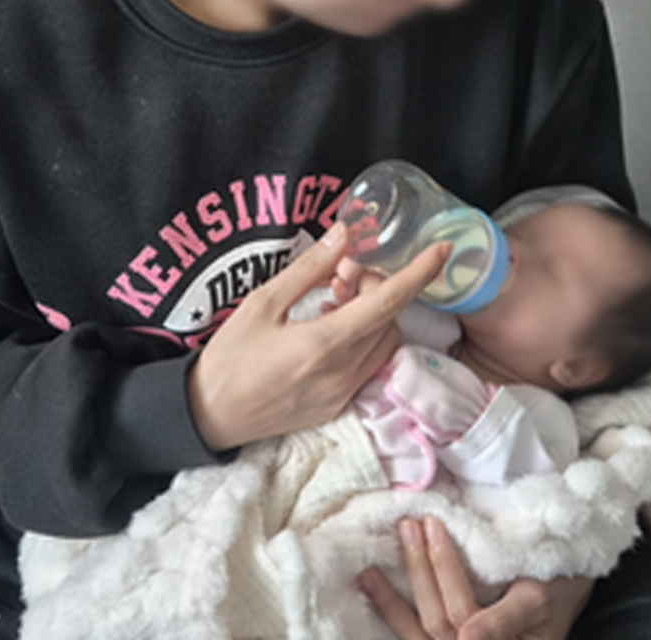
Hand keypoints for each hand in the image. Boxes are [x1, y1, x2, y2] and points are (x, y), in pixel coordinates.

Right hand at [188, 223, 449, 451]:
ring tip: (333, 301)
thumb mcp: (262, 302)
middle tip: (341, 275)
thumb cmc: (230, 356)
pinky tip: (330, 328)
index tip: (442, 250)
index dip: (419, 274)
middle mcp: (343, 373)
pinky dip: (363, 340)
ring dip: (372, 316)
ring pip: (384, 344)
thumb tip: (344, 234)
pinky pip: (369, 366)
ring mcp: (343, 394)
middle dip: (377, 290)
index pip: (388, 303)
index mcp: (324, 343)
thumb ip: (308, 268)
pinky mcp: (338, 407)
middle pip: (389, 320)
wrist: (209, 415)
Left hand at [360, 516, 592, 639]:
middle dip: (420, 572)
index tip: (432, 527)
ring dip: (392, 601)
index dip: (444, 571)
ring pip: (420, 634)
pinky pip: (418, 634)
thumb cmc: (558, 587)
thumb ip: (504, 620)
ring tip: (370, 570)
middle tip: (408, 527)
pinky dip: (396, 614)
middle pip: (438, 623)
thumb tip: (468, 636)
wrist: (568, 587)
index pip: (463, 615)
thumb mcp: (537, 599)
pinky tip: (376, 591)